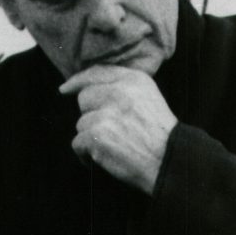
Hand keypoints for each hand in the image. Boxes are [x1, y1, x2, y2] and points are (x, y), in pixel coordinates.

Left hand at [59, 65, 177, 194]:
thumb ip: (123, 88)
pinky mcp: (97, 135)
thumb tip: (85, 87)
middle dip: (92, 115)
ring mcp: (107, 113)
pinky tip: (103, 158)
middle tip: (112, 131)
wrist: (169, 162)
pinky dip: (86, 155)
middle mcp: (119, 92)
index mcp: (134, 79)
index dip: (78, 81)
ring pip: (81, 123)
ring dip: (92, 137)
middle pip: (85, 98)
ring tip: (114, 146)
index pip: (97, 72)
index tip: (65, 89)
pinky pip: (78, 143)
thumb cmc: (160, 136)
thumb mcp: (149, 98)